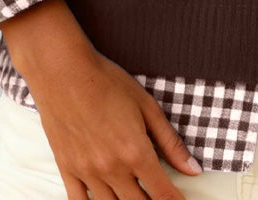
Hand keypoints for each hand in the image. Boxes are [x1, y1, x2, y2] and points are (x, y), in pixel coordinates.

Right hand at [0, 0, 201, 198]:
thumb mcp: (146, 106)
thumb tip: (193, 169)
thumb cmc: (106, 82)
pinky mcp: (67, 169)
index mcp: (136, 152)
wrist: (63, 71)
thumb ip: (170, 142)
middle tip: (159, 198)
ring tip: (136, 197)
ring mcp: (87, 172)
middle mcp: (112, 169)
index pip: (162, 193)